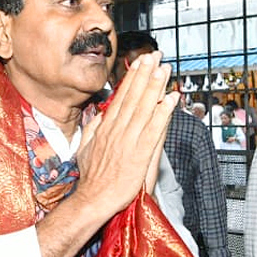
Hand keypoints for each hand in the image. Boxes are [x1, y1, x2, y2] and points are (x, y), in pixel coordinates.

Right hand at [76, 51, 177, 220]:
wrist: (93, 200)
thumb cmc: (91, 178)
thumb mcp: (85, 148)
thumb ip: (94, 130)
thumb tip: (100, 115)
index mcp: (106, 128)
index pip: (121, 98)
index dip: (133, 79)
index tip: (141, 63)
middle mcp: (118, 131)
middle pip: (134, 98)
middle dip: (146, 75)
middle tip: (155, 56)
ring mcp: (129, 142)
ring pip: (144, 109)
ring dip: (155, 87)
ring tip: (164, 69)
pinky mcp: (140, 155)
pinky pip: (154, 130)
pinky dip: (163, 114)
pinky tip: (170, 100)